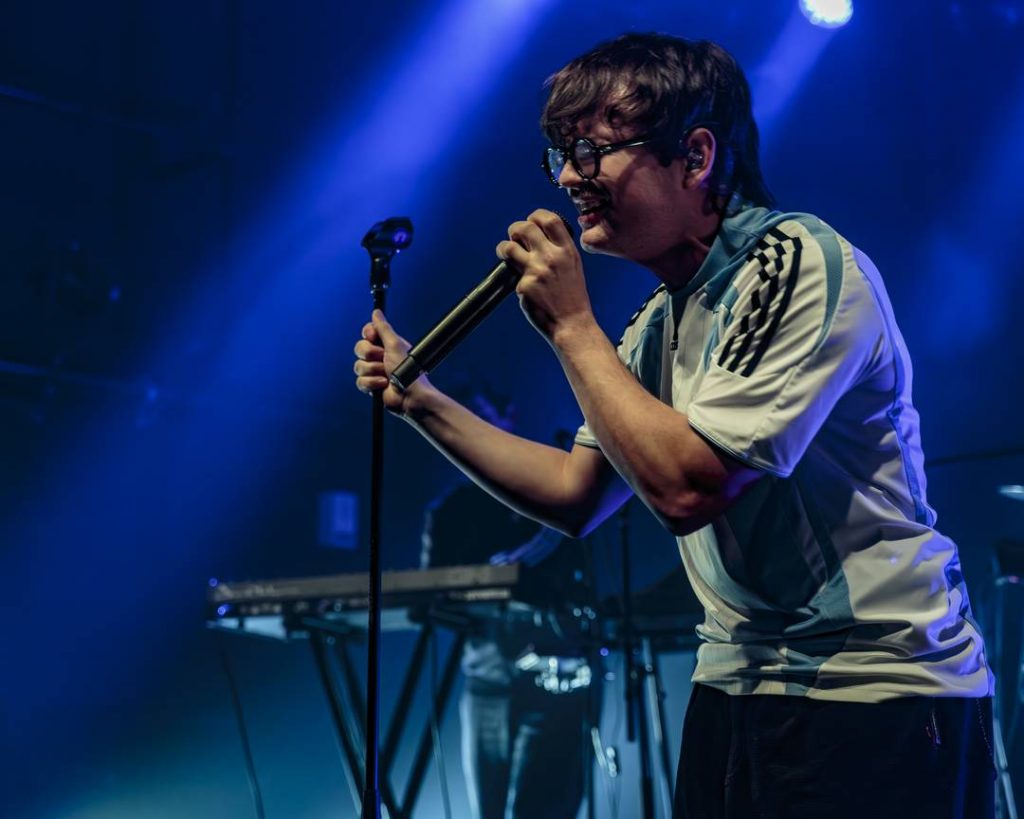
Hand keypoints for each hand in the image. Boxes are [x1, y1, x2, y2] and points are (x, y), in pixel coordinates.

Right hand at [353, 310, 432, 414]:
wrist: (410, 395)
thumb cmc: (408, 370)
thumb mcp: (395, 344)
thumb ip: (383, 328)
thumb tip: (376, 312)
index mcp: (387, 344)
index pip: (368, 333)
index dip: (368, 335)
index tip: (373, 337)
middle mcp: (380, 356)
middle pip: (360, 348)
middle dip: (370, 354)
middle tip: (383, 358)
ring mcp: (374, 371)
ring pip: (358, 366)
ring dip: (373, 370)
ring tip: (386, 375)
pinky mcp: (371, 385)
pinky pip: (360, 381)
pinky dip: (371, 383)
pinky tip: (383, 385)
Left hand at [496, 209, 594, 342]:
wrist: (571, 323)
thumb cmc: (572, 296)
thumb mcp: (573, 266)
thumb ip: (558, 249)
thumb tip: (537, 236)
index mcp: (566, 250)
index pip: (549, 219)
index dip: (535, 216)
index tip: (530, 221)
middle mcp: (551, 257)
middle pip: (524, 228)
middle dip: (514, 229)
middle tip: (513, 237)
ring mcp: (536, 271)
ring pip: (509, 247)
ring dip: (503, 247)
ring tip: (504, 252)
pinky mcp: (524, 286)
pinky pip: (511, 275)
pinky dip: (513, 279)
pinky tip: (524, 287)